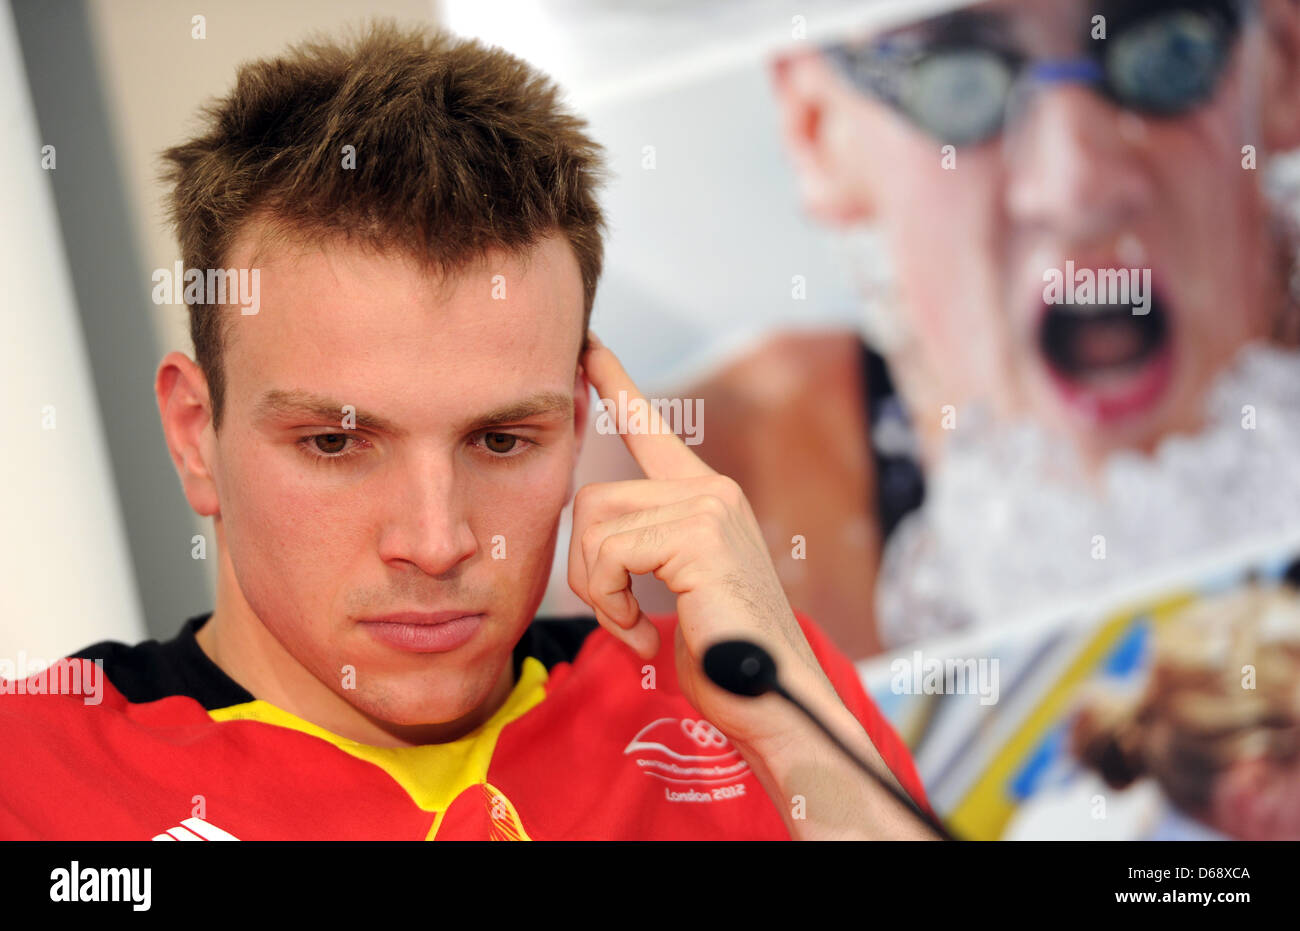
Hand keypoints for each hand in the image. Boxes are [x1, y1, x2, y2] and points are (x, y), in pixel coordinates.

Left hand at [569, 333, 833, 751]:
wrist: (776, 700)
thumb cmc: (726, 656)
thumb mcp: (677, 587)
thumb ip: (644, 549)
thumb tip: (594, 537)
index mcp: (706, 498)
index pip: (651, 428)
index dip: (616, 386)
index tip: (589, 348)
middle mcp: (711, 490)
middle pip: (592, 498)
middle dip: (586, 570)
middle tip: (619, 617)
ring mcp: (708, 507)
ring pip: (595, 524)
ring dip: (598, 592)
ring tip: (635, 628)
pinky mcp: (698, 534)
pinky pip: (609, 555)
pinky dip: (610, 604)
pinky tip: (646, 634)